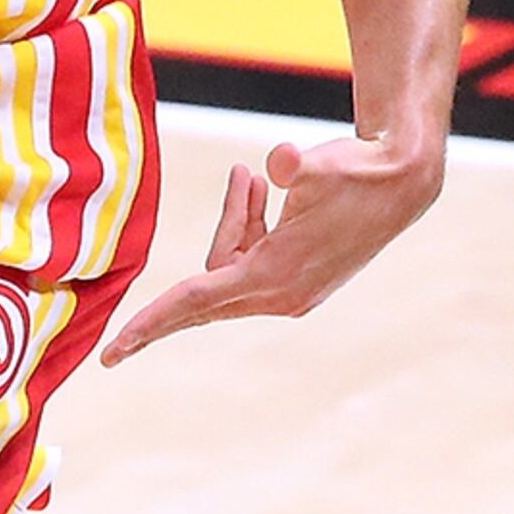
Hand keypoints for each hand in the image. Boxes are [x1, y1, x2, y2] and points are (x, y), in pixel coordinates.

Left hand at [98, 124, 441, 364]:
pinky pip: (249, 262)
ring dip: (236, 220)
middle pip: (208, 279)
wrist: (401, 184)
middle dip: (215, 236)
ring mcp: (291, 293)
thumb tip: (277, 162)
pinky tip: (261, 193)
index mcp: (274, 274)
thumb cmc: (355, 172)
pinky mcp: (300, 281)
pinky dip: (248, 228)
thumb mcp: (317, 164)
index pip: (193, 300)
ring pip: (229, 264)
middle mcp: (280, 294)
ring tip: (252, 177)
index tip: (112, 352)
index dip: (148, 323)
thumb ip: (290, 166)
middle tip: (234, 193)